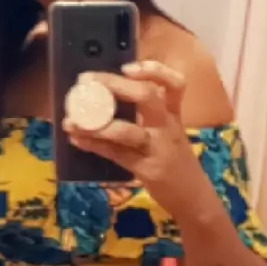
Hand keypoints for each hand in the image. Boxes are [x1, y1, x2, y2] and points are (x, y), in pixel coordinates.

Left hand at [63, 60, 194, 193]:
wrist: (193, 198)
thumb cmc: (176, 163)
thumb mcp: (170, 134)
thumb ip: (149, 117)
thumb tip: (108, 99)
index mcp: (174, 115)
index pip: (175, 84)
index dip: (154, 70)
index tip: (127, 67)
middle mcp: (168, 127)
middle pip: (148, 96)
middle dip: (115, 85)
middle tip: (87, 81)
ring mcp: (158, 148)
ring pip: (128, 131)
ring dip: (97, 124)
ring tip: (72, 120)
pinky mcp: (147, 169)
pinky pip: (117, 154)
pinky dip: (94, 146)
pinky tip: (76, 140)